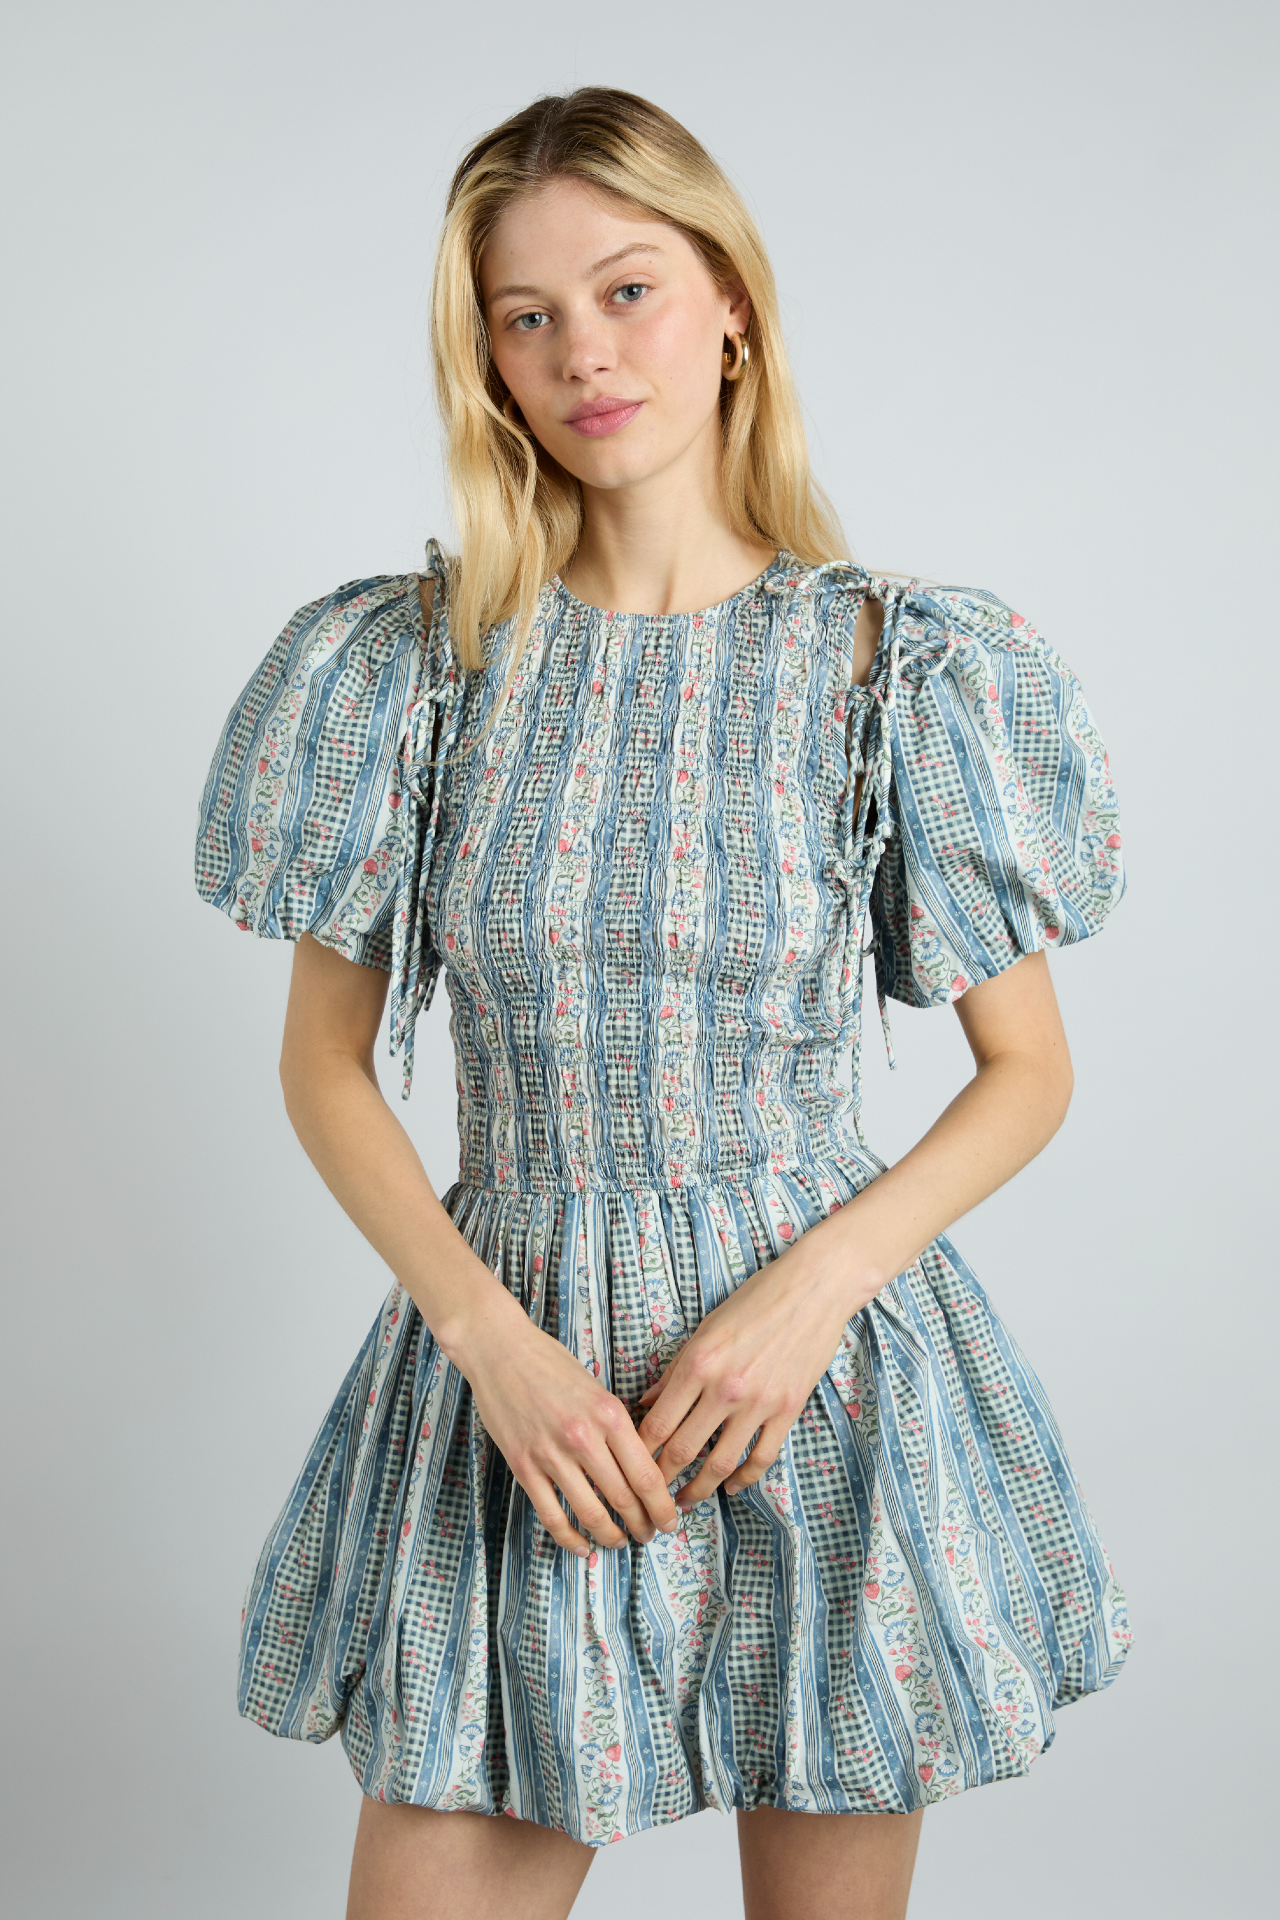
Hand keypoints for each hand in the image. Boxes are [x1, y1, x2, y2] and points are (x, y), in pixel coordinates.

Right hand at [454, 1286, 680, 1556]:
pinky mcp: (523, 1466)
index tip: (670, 1521)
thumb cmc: (549, 1363)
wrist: (498, 1349)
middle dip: (642, 1525)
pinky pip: (552, 1515)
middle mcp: (584, 1437)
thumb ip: (616, 1426)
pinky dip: (570, 1538)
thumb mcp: (597, 1387)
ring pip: (591, 1513)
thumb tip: (637, 1465)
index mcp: (609, 1414)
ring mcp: (551, 1454)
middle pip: (624, 1499)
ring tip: (619, 1543)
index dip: (662, 1507)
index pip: (646, 1476)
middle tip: (649, 1535)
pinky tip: (581, 1547)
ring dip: (610, 1536)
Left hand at [635, 1232, 880, 1509]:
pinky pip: (761, 1457)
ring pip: (720, 1463)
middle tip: (649, 1496)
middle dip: (660, 1479)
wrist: (814, 1287)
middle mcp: (724, 1388)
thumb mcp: (707, 1327)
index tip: (631, 1466)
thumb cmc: (757, 1299)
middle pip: (682, 1450)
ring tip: (685, 1501)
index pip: (658, 1423)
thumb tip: (648, 1401)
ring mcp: (759, 1402)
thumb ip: (676, 1369)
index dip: (640, 1451)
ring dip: (699, 1489)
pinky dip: (743, 1478)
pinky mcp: (788, 1410)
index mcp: (698, 1363)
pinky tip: (730, 1485)